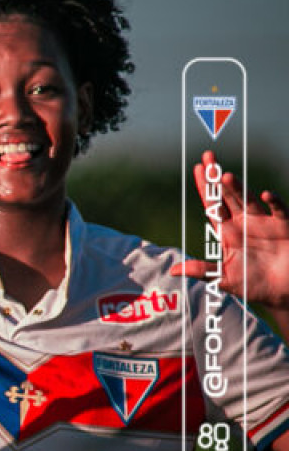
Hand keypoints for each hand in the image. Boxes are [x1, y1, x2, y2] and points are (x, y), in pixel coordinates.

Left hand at [171, 153, 288, 309]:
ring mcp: (264, 222)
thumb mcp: (223, 278)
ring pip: (248, 200)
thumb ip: (202, 270)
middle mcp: (244, 221)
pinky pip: (278, 211)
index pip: (212, 205)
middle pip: (228, 196)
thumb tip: (173, 270)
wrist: (282, 291)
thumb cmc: (252, 283)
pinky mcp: (283, 227)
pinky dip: (273, 203)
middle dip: (216, 178)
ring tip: (225, 177)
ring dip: (238, 189)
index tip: (197, 169)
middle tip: (208, 159)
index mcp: (227, 230)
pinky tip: (264, 195)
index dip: (205, 188)